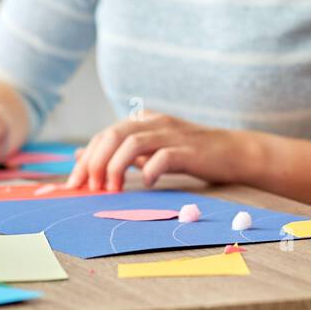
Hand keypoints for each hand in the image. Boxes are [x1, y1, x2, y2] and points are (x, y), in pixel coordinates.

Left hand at [67, 110, 250, 191]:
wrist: (234, 152)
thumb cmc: (191, 153)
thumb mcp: (151, 149)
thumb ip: (120, 152)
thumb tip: (80, 156)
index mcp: (144, 120)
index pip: (104, 134)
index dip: (86, 158)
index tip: (76, 183)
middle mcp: (155, 122)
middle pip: (113, 135)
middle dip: (94, 162)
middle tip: (88, 187)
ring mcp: (173, 134)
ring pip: (132, 143)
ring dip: (116, 167)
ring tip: (112, 189)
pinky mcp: (189, 150)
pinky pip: (163, 157)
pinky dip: (150, 171)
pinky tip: (147, 183)